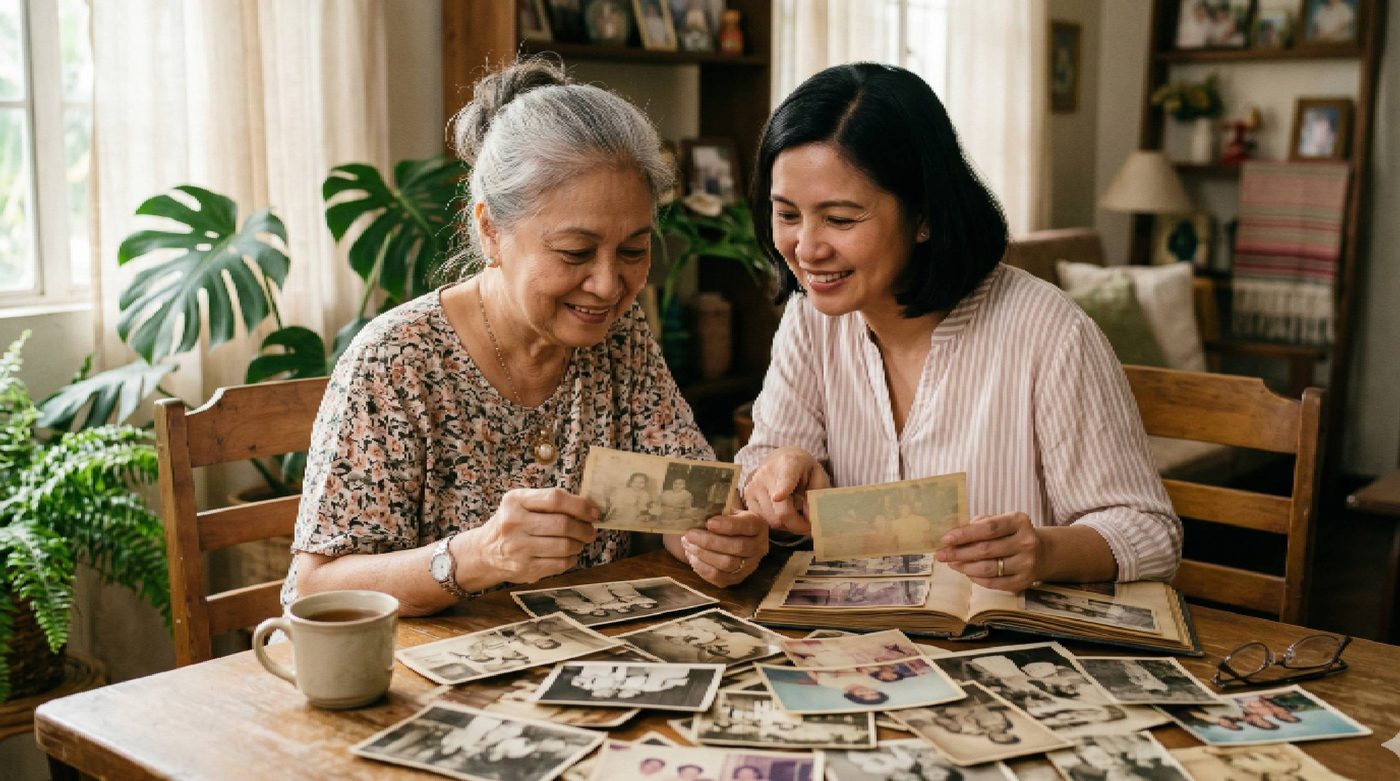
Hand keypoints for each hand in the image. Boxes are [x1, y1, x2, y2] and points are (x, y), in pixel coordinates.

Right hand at [470, 488, 598, 584]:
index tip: (594, 512)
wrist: (484, 552)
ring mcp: (518, 548)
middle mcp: (514, 523)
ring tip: (578, 542)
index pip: (555, 499)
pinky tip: (567, 554)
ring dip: (579, 544)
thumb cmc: (511, 523)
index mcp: (515, 501)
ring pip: (565, 546)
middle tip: (590, 531)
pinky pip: (560, 564)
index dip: (580, 505)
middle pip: (563, 524)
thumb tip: (588, 508)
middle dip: (584, 528)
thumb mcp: (521, 503)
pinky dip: (571, 559)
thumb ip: (549, 502)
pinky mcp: (525, 568)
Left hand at [678, 512, 769, 586]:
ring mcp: (750, 565)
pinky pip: (719, 577)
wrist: (730, 536)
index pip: (747, 526)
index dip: (727, 525)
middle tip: (690, 534)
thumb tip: (697, 514)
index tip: (708, 522)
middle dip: (710, 541)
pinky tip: (692, 556)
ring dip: (704, 554)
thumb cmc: (725, 519)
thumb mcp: (726, 509)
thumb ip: (717, 510)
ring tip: (687, 544)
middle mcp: (759, 547)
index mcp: (758, 525)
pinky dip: (702, 567)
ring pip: (727, 564)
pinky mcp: (737, 578)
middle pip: (737, 547)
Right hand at [742, 446, 829, 535]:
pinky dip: (776, 523)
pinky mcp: (746, 497)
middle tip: (809, 524)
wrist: (779, 459)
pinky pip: (763, 521)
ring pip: (773, 521)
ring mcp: (753, 486)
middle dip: (798, 525)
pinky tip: (782, 512)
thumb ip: (818, 496)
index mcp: (789, 464)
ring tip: (795, 514)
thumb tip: (809, 517)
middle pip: (781, 512)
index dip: (783, 489)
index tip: (778, 497)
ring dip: (787, 525)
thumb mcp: (818, 477)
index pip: (785, 479)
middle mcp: (766, 474)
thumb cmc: (802, 470)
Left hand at [935, 512, 1043, 591]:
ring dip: (965, 567)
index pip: (988, 528)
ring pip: (988, 569)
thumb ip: (979, 524)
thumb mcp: (1001, 521)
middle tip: (941, 555)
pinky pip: (994, 583)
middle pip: (986, 550)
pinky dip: (977, 579)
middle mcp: (1026, 542)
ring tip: (952, 563)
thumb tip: (953, 537)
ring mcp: (1027, 564)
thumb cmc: (1012, 534)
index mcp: (1019, 521)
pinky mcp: (1024, 581)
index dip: (965, 534)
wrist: (1043, 553)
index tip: (945, 539)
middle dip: (959, 553)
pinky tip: (967, 573)